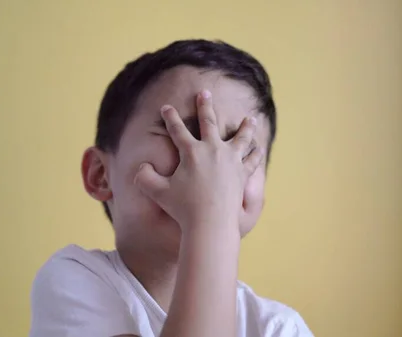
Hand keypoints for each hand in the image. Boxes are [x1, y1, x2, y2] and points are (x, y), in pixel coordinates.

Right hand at [134, 90, 263, 232]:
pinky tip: (259, 148)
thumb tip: (142, 167)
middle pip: (209, 122)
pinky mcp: (242, 174)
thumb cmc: (182, 209)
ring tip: (250, 118)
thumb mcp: (156, 192)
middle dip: (205, 105)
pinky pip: (252, 160)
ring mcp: (230, 160)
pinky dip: (256, 153)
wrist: (210, 222)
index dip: (170, 117)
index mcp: (191, 151)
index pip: (177, 129)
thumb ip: (144, 177)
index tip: (166, 107)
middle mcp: (212, 150)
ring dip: (245, 126)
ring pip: (240, 137)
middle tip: (204, 93)